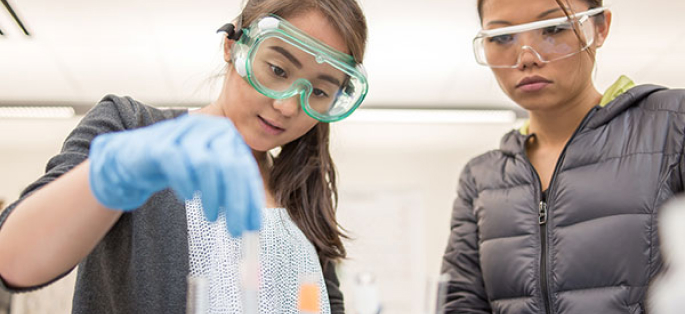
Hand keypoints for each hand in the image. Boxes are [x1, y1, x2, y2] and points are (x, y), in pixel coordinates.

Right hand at [88, 114, 263, 235]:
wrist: (134, 159)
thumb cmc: (178, 169)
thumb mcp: (211, 177)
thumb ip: (231, 191)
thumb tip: (252, 223)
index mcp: (225, 134)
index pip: (245, 168)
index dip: (251, 199)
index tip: (253, 226)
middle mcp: (208, 127)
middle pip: (231, 166)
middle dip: (237, 202)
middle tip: (237, 230)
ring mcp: (183, 132)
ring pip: (207, 164)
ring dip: (213, 196)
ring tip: (213, 217)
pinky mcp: (159, 143)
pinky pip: (177, 164)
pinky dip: (185, 183)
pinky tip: (188, 197)